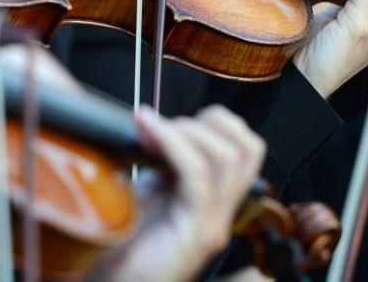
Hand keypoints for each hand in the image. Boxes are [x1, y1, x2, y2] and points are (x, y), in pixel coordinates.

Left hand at [100, 106, 265, 281]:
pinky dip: (173, 144)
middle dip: (207, 121)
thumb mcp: (147, 193)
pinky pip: (198, 177)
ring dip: (187, 130)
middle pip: (247, 148)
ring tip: (151, 128)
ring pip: (228, 158)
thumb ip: (162, 164)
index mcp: (213, 202)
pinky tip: (147, 133)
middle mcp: (220, 214)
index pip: (244, 149)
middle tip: (163, 124)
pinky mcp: (196, 234)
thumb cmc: (120, 249)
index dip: (214, 122)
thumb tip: (154, 124)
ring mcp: (212, 225)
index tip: (170, 118)